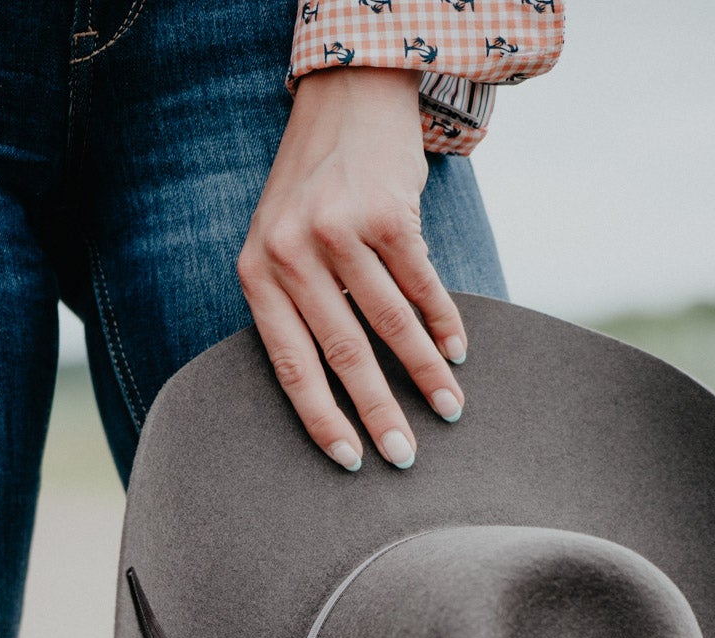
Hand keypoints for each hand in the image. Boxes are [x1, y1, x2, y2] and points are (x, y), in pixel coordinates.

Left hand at [236, 67, 466, 470]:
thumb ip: (299, 306)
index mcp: (257, 274)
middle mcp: (291, 253)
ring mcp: (338, 230)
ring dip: (426, 374)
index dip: (322, 419)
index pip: (290, 366)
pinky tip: (457, 353)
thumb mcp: (284, 244)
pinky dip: (444, 323)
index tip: (351, 462)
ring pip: (390, 324)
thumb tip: (340, 391)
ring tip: (448, 410)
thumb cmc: (315, 190)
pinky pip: (422, 284)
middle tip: (406, 457)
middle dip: (380, 413)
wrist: (345, 99)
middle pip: (344, 355)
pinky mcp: (385, 211)